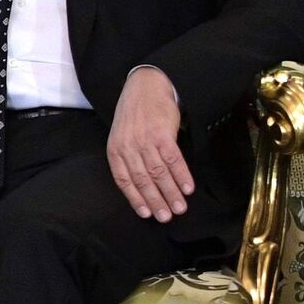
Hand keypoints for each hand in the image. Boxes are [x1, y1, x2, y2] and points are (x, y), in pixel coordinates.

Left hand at [108, 66, 191, 222]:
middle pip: (142, 180)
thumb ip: (129, 159)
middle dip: (156, 201)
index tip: (146, 214)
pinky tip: (188, 188)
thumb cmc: (135, 115)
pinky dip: (181, 175)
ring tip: (180, 208)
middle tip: (167, 217)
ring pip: (158, 173)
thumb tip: (145, 185)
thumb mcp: (122, 137)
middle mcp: (128, 147)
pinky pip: (172, 159)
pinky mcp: (162, 134)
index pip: (123, 180)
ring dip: (171, 193)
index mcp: (115, 150)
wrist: (146, 86)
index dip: (135, 199)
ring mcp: (144, 141)